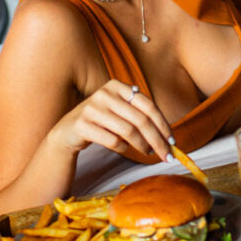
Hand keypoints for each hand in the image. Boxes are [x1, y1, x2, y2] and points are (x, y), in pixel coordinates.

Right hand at [48, 79, 174, 160]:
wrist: (67, 132)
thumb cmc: (100, 123)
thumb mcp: (119, 111)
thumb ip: (139, 115)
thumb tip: (169, 136)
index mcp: (117, 86)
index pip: (148, 105)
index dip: (163, 124)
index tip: (173, 141)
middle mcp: (104, 93)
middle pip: (140, 120)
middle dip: (157, 140)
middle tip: (166, 154)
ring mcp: (92, 108)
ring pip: (128, 131)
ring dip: (143, 145)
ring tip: (148, 152)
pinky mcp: (82, 124)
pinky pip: (112, 140)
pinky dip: (122, 147)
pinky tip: (124, 148)